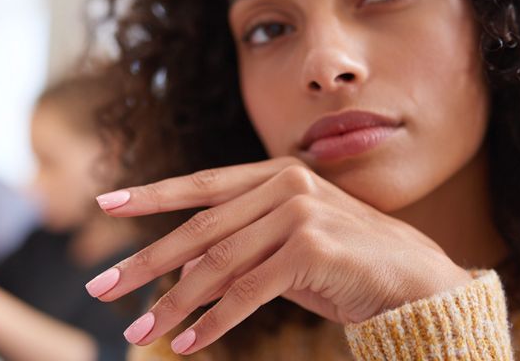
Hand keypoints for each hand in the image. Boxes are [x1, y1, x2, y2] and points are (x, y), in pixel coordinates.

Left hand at [85, 157, 472, 354]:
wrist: (417, 283)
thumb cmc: (348, 266)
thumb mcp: (283, 255)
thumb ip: (238, 254)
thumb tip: (180, 274)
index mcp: (275, 175)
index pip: (201, 185)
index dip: (151, 194)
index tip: (105, 203)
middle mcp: (285, 184)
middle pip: (199, 228)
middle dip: (145, 261)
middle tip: (101, 286)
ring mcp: (300, 211)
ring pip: (217, 264)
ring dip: (173, 304)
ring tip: (138, 333)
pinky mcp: (313, 246)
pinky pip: (248, 291)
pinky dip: (215, 322)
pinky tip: (187, 343)